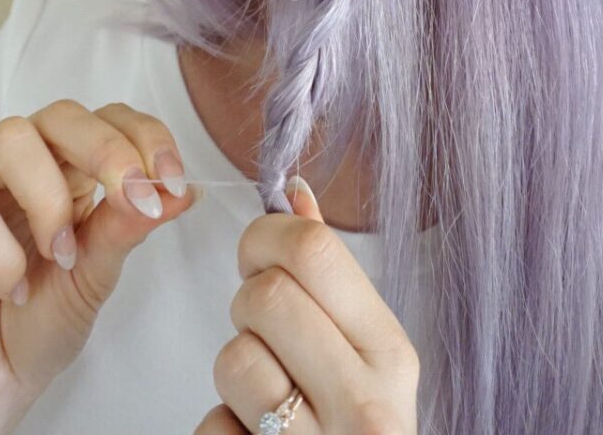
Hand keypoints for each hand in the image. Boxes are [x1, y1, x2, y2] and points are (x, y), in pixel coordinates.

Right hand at [0, 100, 201, 425]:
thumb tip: (185, 191)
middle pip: (63, 114)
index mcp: (67, 169)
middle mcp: (21, 166)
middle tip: (136, 200)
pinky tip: (15, 290)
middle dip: (109, 151)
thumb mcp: (97, 272)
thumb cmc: (38, 322)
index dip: (147, 137)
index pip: (110, 118)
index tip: (175, 183)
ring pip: (12, 138)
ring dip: (50, 198)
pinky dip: (3, 256)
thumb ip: (129, 225)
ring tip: (62, 255)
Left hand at [194, 178, 419, 433]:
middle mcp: (366, 405)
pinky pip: (211, 427)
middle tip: (266, 331)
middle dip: (249, 305)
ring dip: (235, 374)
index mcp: (391, 352)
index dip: (266, 240)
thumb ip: (330, 275)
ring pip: (233, 359)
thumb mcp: (363, 353)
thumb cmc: (354, 428)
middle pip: (265, 296)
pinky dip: (221, 431)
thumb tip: (294, 191)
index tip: (259, 258)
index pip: (312, 250)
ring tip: (267, 394)